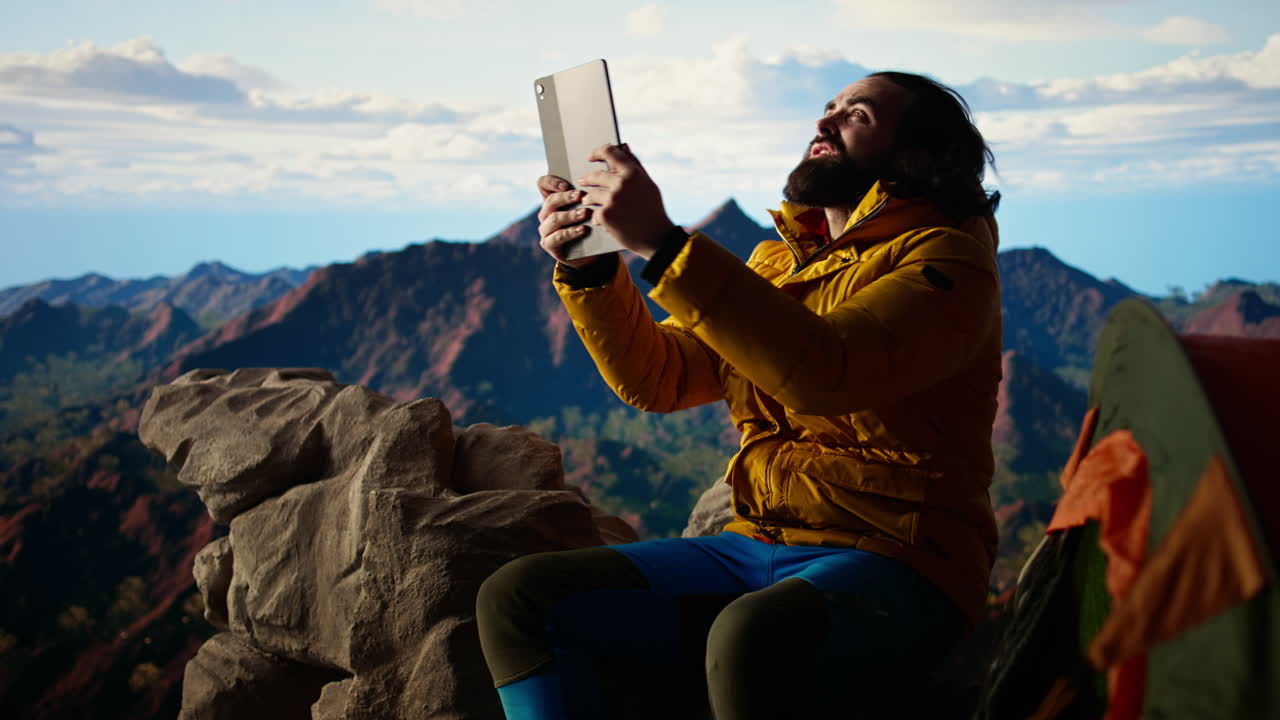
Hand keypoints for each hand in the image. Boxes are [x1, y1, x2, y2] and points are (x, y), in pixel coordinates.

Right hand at [536, 174, 609, 267]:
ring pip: (554, 218)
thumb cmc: (588, 223)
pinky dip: (571, 232)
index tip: (566, 184)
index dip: (552, 181)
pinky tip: (582, 229)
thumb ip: (586, 195)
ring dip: (570, 215)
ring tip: (585, 213)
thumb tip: (596, 181)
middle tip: (580, 195)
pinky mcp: (548, 244)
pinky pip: (557, 236)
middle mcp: (545, 213)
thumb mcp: (587, 207)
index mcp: (552, 200)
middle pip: (550, 201)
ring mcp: (545, 229)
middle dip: (566, 197)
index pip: (543, 183)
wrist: (588, 251)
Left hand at [577, 144, 674, 260]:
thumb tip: (623, 146)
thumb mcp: (648, 184)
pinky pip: (594, 212)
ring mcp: (612, 199)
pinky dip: (596, 217)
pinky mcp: (605, 215)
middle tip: (583, 181)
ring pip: (590, 195)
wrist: (656, 237)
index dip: (597, 152)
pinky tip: (599, 220)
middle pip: (595, 175)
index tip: (590, 156)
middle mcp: (621, 183)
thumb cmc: (653, 209)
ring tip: (587, 201)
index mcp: (633, 173)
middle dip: (587, 179)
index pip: (610, 152)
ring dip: (588, 198)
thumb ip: (634, 165)